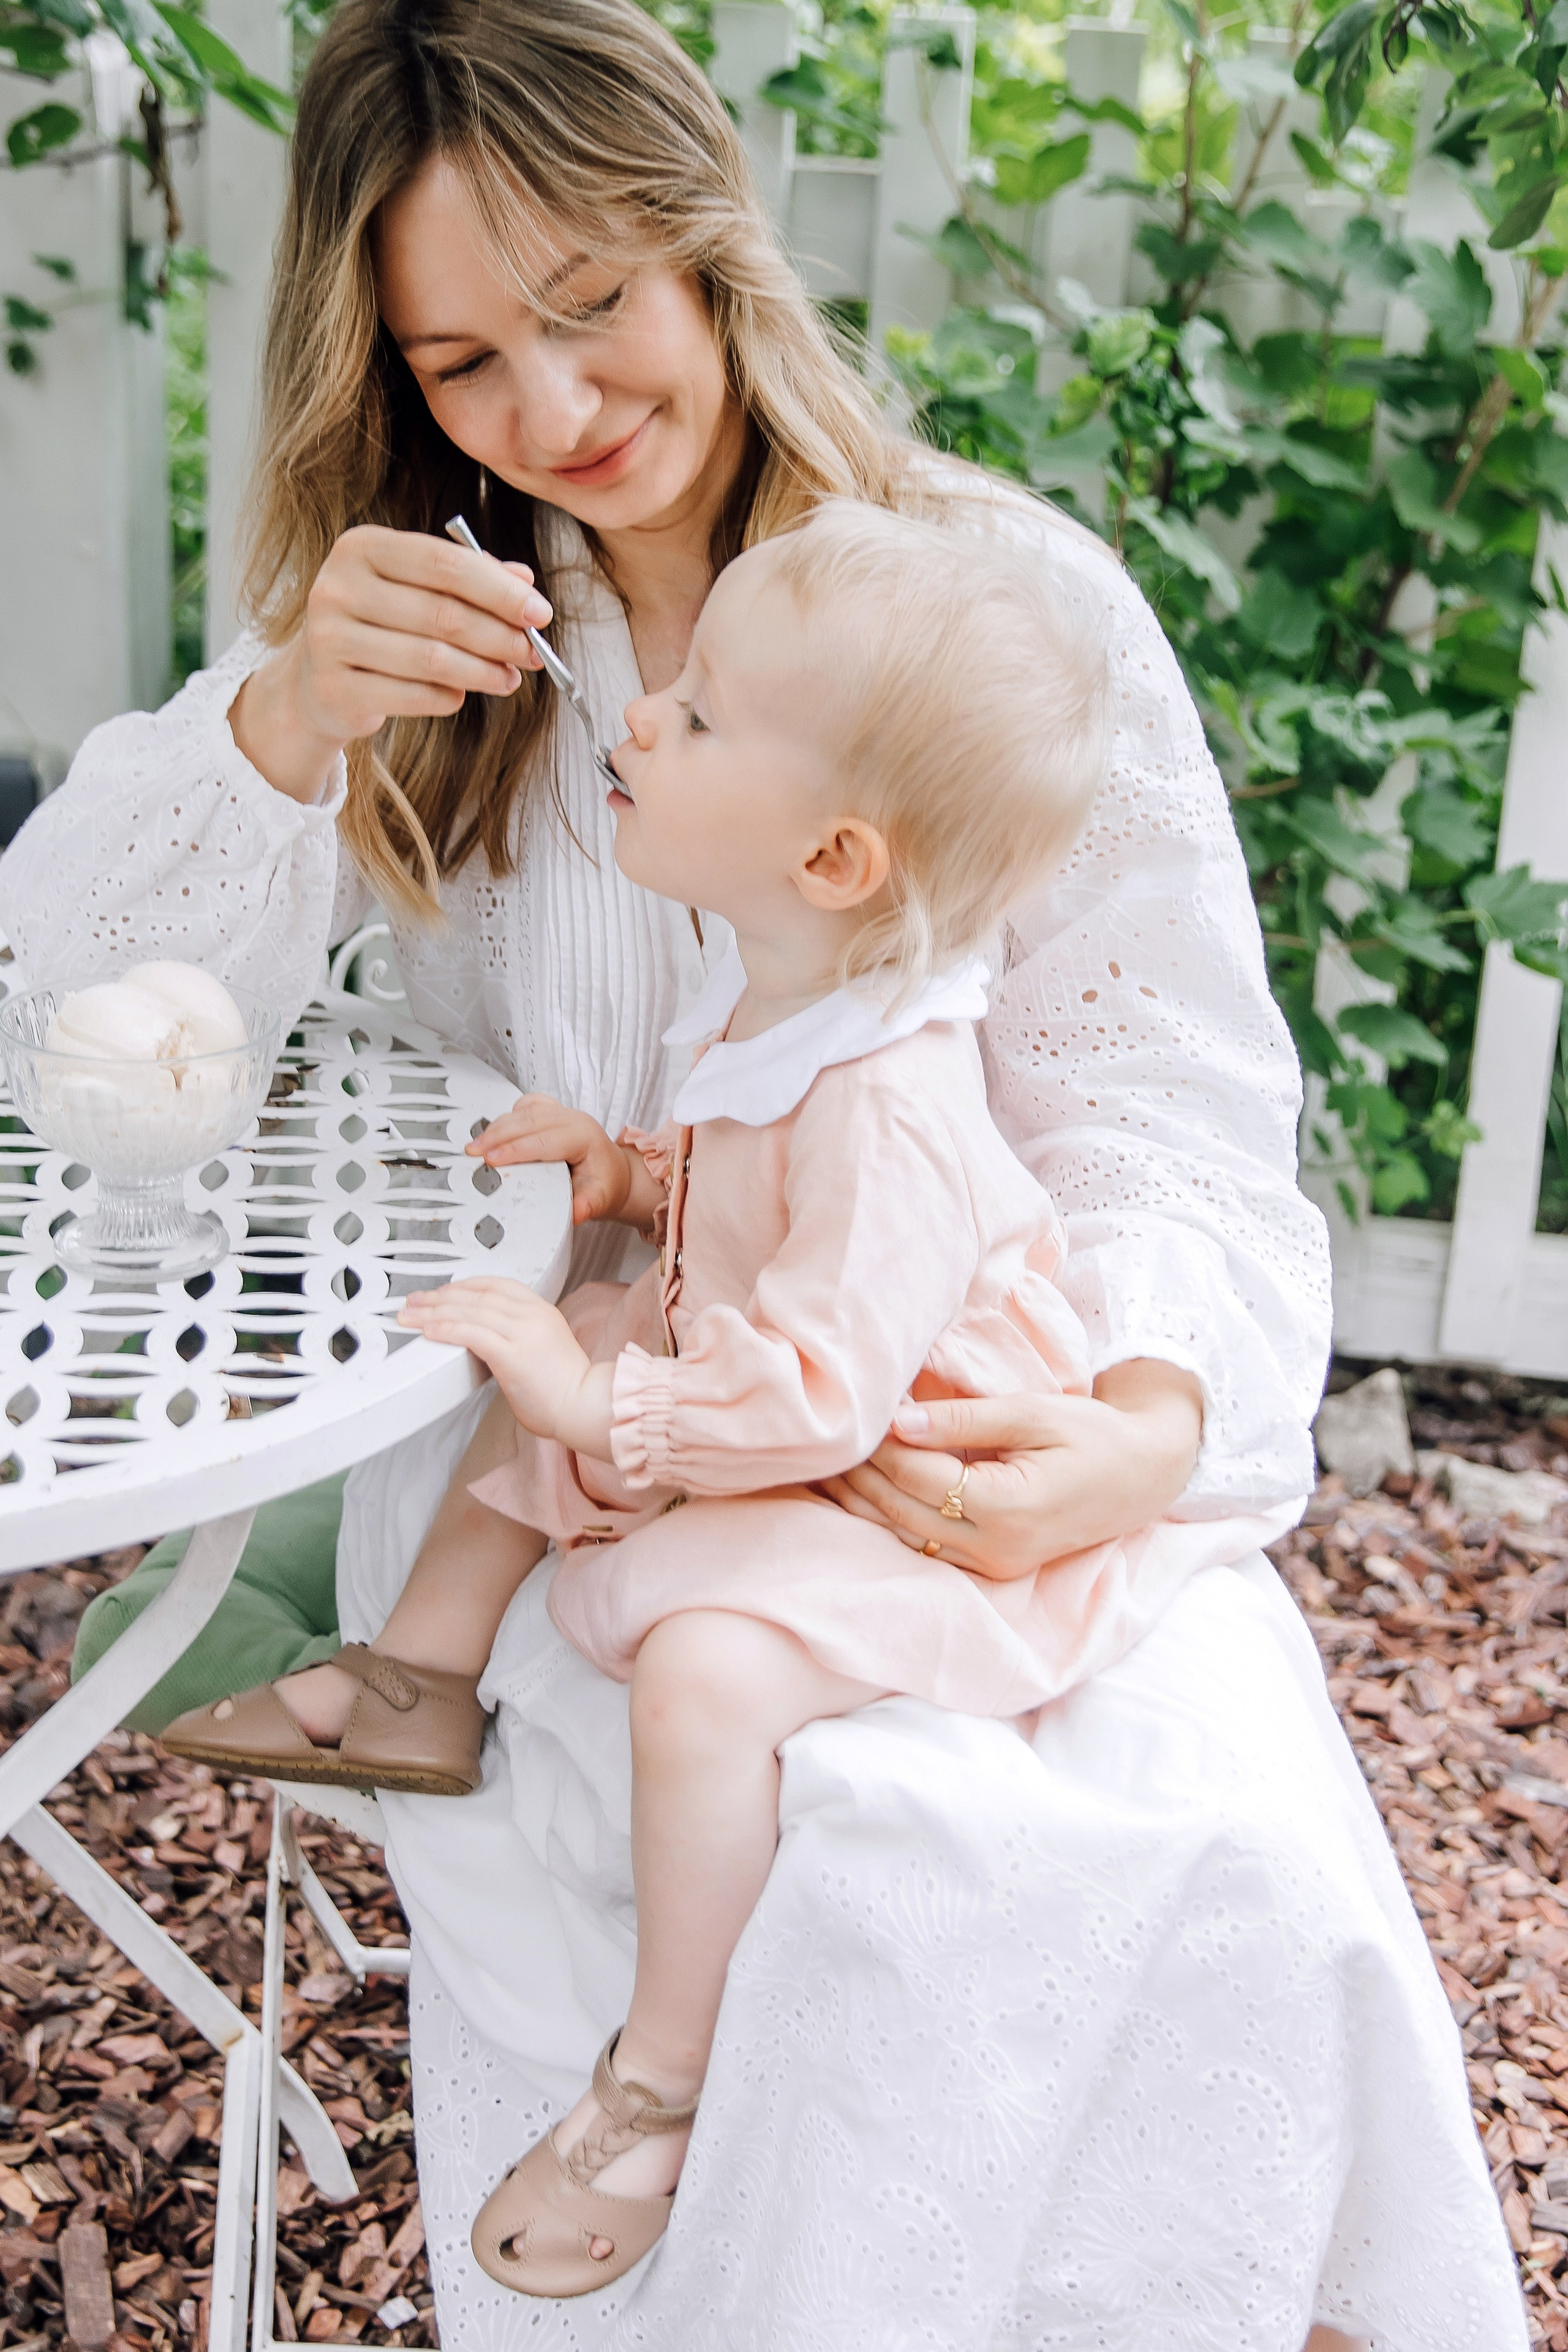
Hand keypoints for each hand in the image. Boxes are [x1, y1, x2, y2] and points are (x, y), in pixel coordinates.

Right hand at [229, 526, 553, 802]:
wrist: (316, 679)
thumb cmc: (379, 624)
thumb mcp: (417, 588)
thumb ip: (469, 578)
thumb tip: (525, 581)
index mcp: (362, 547)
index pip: (445, 563)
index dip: (500, 590)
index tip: (541, 613)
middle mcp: (337, 586)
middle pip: (443, 613)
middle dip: (500, 636)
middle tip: (534, 652)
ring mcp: (329, 638)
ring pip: (432, 659)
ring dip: (483, 672)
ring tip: (510, 678)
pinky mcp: (333, 688)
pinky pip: (413, 696)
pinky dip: (449, 698)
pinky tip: (462, 695)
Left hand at [399, 1278, 612, 1455]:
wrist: (583, 1406)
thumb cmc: (565, 1387)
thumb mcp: (544, 1348)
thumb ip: (518, 1336)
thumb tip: (485, 1340)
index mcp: (541, 1310)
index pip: (495, 1284)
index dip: (463, 1285)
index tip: (441, 1291)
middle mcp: (532, 1314)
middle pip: (476, 1295)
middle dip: (438, 1297)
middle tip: (413, 1301)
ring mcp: (523, 1332)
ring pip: (469, 1310)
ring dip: (433, 1312)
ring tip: (409, 1316)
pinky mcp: (513, 1354)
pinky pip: (472, 1334)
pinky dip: (447, 1329)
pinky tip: (429, 1331)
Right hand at [465, 1096, 635, 1225]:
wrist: (613, 1173)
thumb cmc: (605, 1184)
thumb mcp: (600, 1199)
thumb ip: (588, 1205)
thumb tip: (576, 1213)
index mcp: (585, 1136)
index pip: (544, 1141)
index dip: (515, 1150)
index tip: (492, 1160)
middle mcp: (573, 1119)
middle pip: (529, 1122)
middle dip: (497, 1137)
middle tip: (473, 1152)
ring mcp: (562, 1112)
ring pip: (524, 1112)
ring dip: (496, 1127)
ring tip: (474, 1145)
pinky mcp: (552, 1112)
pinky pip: (526, 1106)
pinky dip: (507, 1117)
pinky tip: (492, 1131)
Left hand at [818, 1359, 1203, 1578]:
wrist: (1144, 1475)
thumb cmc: (1093, 1433)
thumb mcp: (1033, 1411)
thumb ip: (965, 1417)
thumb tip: (898, 1420)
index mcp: (1008, 1507)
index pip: (917, 1476)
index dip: (876, 1447)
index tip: (847, 1417)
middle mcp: (996, 1547)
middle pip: (901, 1510)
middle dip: (856, 1478)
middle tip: (816, 1445)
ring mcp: (994, 1565)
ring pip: (907, 1536)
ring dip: (862, 1504)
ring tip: (823, 1471)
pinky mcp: (994, 1568)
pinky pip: (927, 1547)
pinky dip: (891, 1519)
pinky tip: (861, 1497)